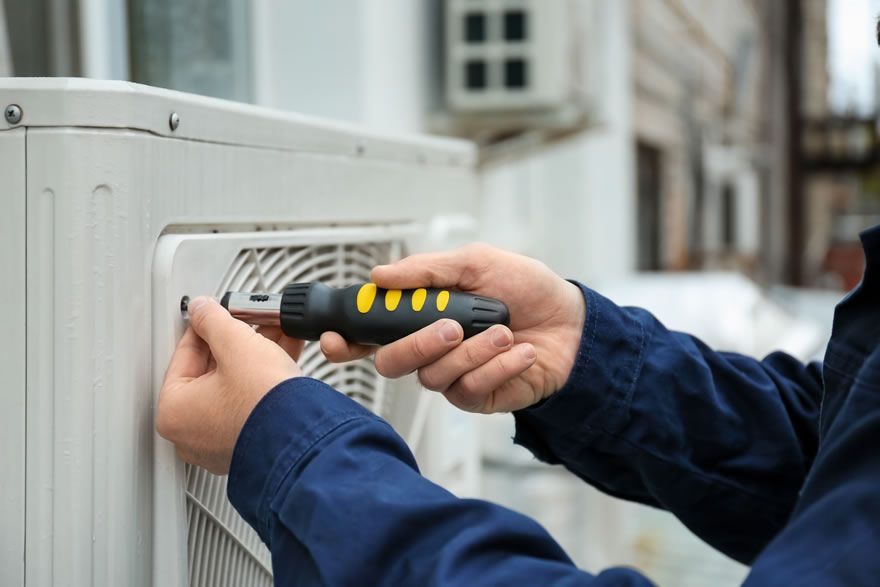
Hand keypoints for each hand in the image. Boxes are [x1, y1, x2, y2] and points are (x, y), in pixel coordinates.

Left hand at [156, 296, 303, 473]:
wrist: (304, 439)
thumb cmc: (265, 405)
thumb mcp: (237, 344)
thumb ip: (214, 320)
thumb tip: (202, 309)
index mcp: (174, 412)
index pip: (184, 354)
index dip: (205, 326)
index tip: (217, 314)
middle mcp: (192, 434)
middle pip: (210, 372)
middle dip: (236, 342)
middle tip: (250, 323)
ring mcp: (220, 443)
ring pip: (233, 387)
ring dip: (254, 357)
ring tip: (274, 335)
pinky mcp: (249, 445)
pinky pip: (250, 404)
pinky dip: (264, 381)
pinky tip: (283, 356)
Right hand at [320, 244, 585, 412]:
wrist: (573, 324)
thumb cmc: (527, 290)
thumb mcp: (477, 262)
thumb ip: (427, 271)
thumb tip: (380, 275)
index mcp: (422, 315)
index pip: (369, 333)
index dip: (345, 339)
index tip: (334, 337)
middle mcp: (430, 348)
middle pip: (391, 363)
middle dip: (417, 344)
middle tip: (450, 326)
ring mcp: (453, 375)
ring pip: (433, 376)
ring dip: (473, 352)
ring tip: (504, 331)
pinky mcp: (478, 397)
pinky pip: (469, 389)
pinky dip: (497, 366)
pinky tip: (520, 351)